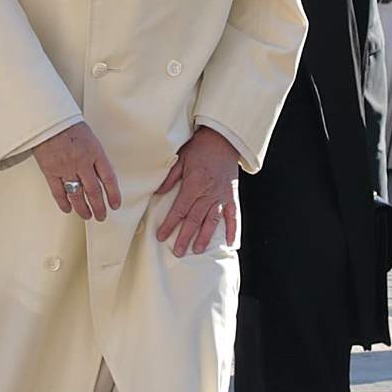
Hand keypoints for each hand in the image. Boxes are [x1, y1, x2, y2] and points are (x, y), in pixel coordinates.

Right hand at [35, 122, 119, 222]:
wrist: (47, 119)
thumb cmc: (67, 125)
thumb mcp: (89, 137)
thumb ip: (95, 156)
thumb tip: (100, 174)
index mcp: (95, 152)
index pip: (109, 179)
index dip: (113, 194)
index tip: (115, 204)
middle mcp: (82, 163)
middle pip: (94, 191)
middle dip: (99, 207)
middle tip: (102, 215)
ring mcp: (66, 168)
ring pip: (77, 195)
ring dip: (83, 209)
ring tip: (87, 216)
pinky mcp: (51, 171)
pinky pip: (58, 192)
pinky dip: (63, 203)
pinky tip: (68, 208)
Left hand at [152, 128, 243, 257]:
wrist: (223, 140)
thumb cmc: (200, 148)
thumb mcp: (181, 159)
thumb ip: (169, 178)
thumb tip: (157, 193)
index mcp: (194, 185)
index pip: (179, 210)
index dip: (169, 224)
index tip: (161, 236)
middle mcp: (208, 194)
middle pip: (194, 220)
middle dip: (185, 237)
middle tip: (178, 252)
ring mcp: (222, 197)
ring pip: (212, 221)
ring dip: (204, 237)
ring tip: (197, 250)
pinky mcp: (232, 196)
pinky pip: (234, 216)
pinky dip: (234, 230)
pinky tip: (232, 243)